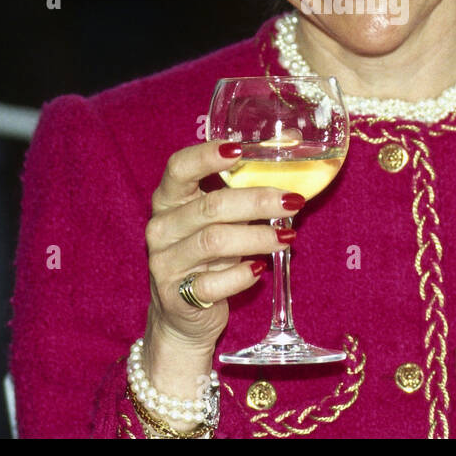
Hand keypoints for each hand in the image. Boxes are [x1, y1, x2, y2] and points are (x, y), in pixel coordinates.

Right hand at [145, 140, 303, 353]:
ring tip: (288, 237)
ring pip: (216, 241)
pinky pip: (214, 283)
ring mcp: (165, 263)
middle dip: (257, 201)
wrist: (182, 314)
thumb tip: (294, 141)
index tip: (240, 150)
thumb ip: (245, 186)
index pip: (179, 168)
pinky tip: (260, 269)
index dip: (207, 156)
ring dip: (258, 237)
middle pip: (211, 206)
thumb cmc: (208, 255)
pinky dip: (242, 275)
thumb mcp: (219, 219)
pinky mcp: (177, 296)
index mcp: (168, 200)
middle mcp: (161, 228)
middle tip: (292, 201)